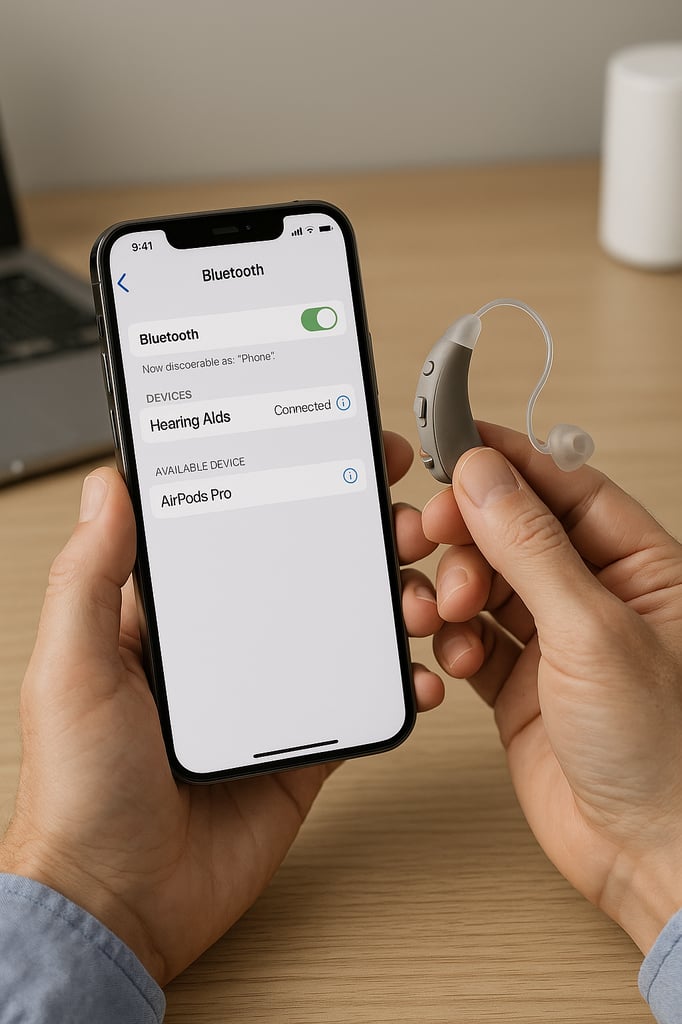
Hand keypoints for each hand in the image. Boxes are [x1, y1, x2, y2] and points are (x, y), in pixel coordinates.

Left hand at [0, 431, 442, 986]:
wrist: (120, 903)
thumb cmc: (79, 790)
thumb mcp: (74, 668)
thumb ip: (92, 577)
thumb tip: (109, 486)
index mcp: (172, 617)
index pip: (238, 528)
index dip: (287, 484)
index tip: (332, 450)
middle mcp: (227, 644)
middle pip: (306, 569)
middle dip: (362, 535)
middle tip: (403, 516)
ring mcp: (270, 692)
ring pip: (345, 626)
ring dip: (392, 601)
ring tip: (422, 592)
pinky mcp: (303, 742)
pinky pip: (360, 698)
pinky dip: (397, 683)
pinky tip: (417, 673)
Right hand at [423, 423, 681, 953]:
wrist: (646, 855)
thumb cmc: (663, 750)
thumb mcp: (593, 631)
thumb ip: (531, 548)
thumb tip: (484, 475)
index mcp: (639, 566)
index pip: (564, 487)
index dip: (506, 462)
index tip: (452, 445)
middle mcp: (595, 596)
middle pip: (512, 531)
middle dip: (467, 536)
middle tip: (435, 540)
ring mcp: (553, 639)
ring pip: (482, 581)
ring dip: (452, 589)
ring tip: (445, 611)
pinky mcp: (517, 681)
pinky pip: (468, 636)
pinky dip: (452, 640)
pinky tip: (456, 659)